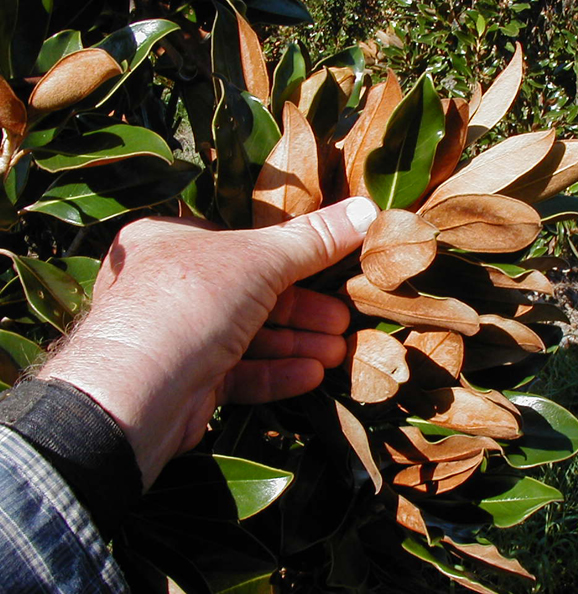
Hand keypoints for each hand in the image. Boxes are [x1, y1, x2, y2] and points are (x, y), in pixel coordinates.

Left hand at [39, 197, 378, 488]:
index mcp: (171, 241)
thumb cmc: (191, 302)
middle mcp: (169, 287)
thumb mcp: (260, 259)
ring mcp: (177, 337)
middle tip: (343, 321)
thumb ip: (314, 239)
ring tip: (338, 352)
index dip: (293, 257)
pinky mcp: (187, 382)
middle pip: (252, 293)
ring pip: (249, 336)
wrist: (135, 394)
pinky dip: (276, 372)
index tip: (334, 268)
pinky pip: (239, 372)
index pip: (243, 244)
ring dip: (296, 343)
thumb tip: (368, 210)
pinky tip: (312, 375)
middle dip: (303, 310)